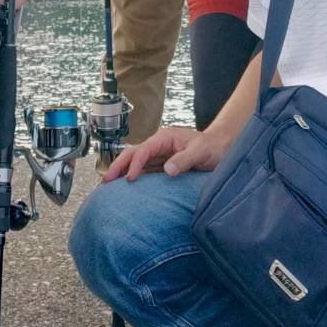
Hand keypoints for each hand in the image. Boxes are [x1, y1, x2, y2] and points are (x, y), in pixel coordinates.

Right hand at [103, 125, 223, 181]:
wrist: (221, 148)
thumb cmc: (212, 147)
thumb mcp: (201, 152)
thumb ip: (184, 160)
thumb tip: (167, 170)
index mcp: (164, 138)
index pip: (144, 150)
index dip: (135, 164)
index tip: (130, 179)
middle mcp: (158, 145)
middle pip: (132, 153)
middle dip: (118, 166)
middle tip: (105, 181)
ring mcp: (158, 156)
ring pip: (134, 163)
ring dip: (121, 173)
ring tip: (107, 187)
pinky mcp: (160, 166)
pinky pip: (142, 172)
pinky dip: (131, 178)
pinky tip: (123, 188)